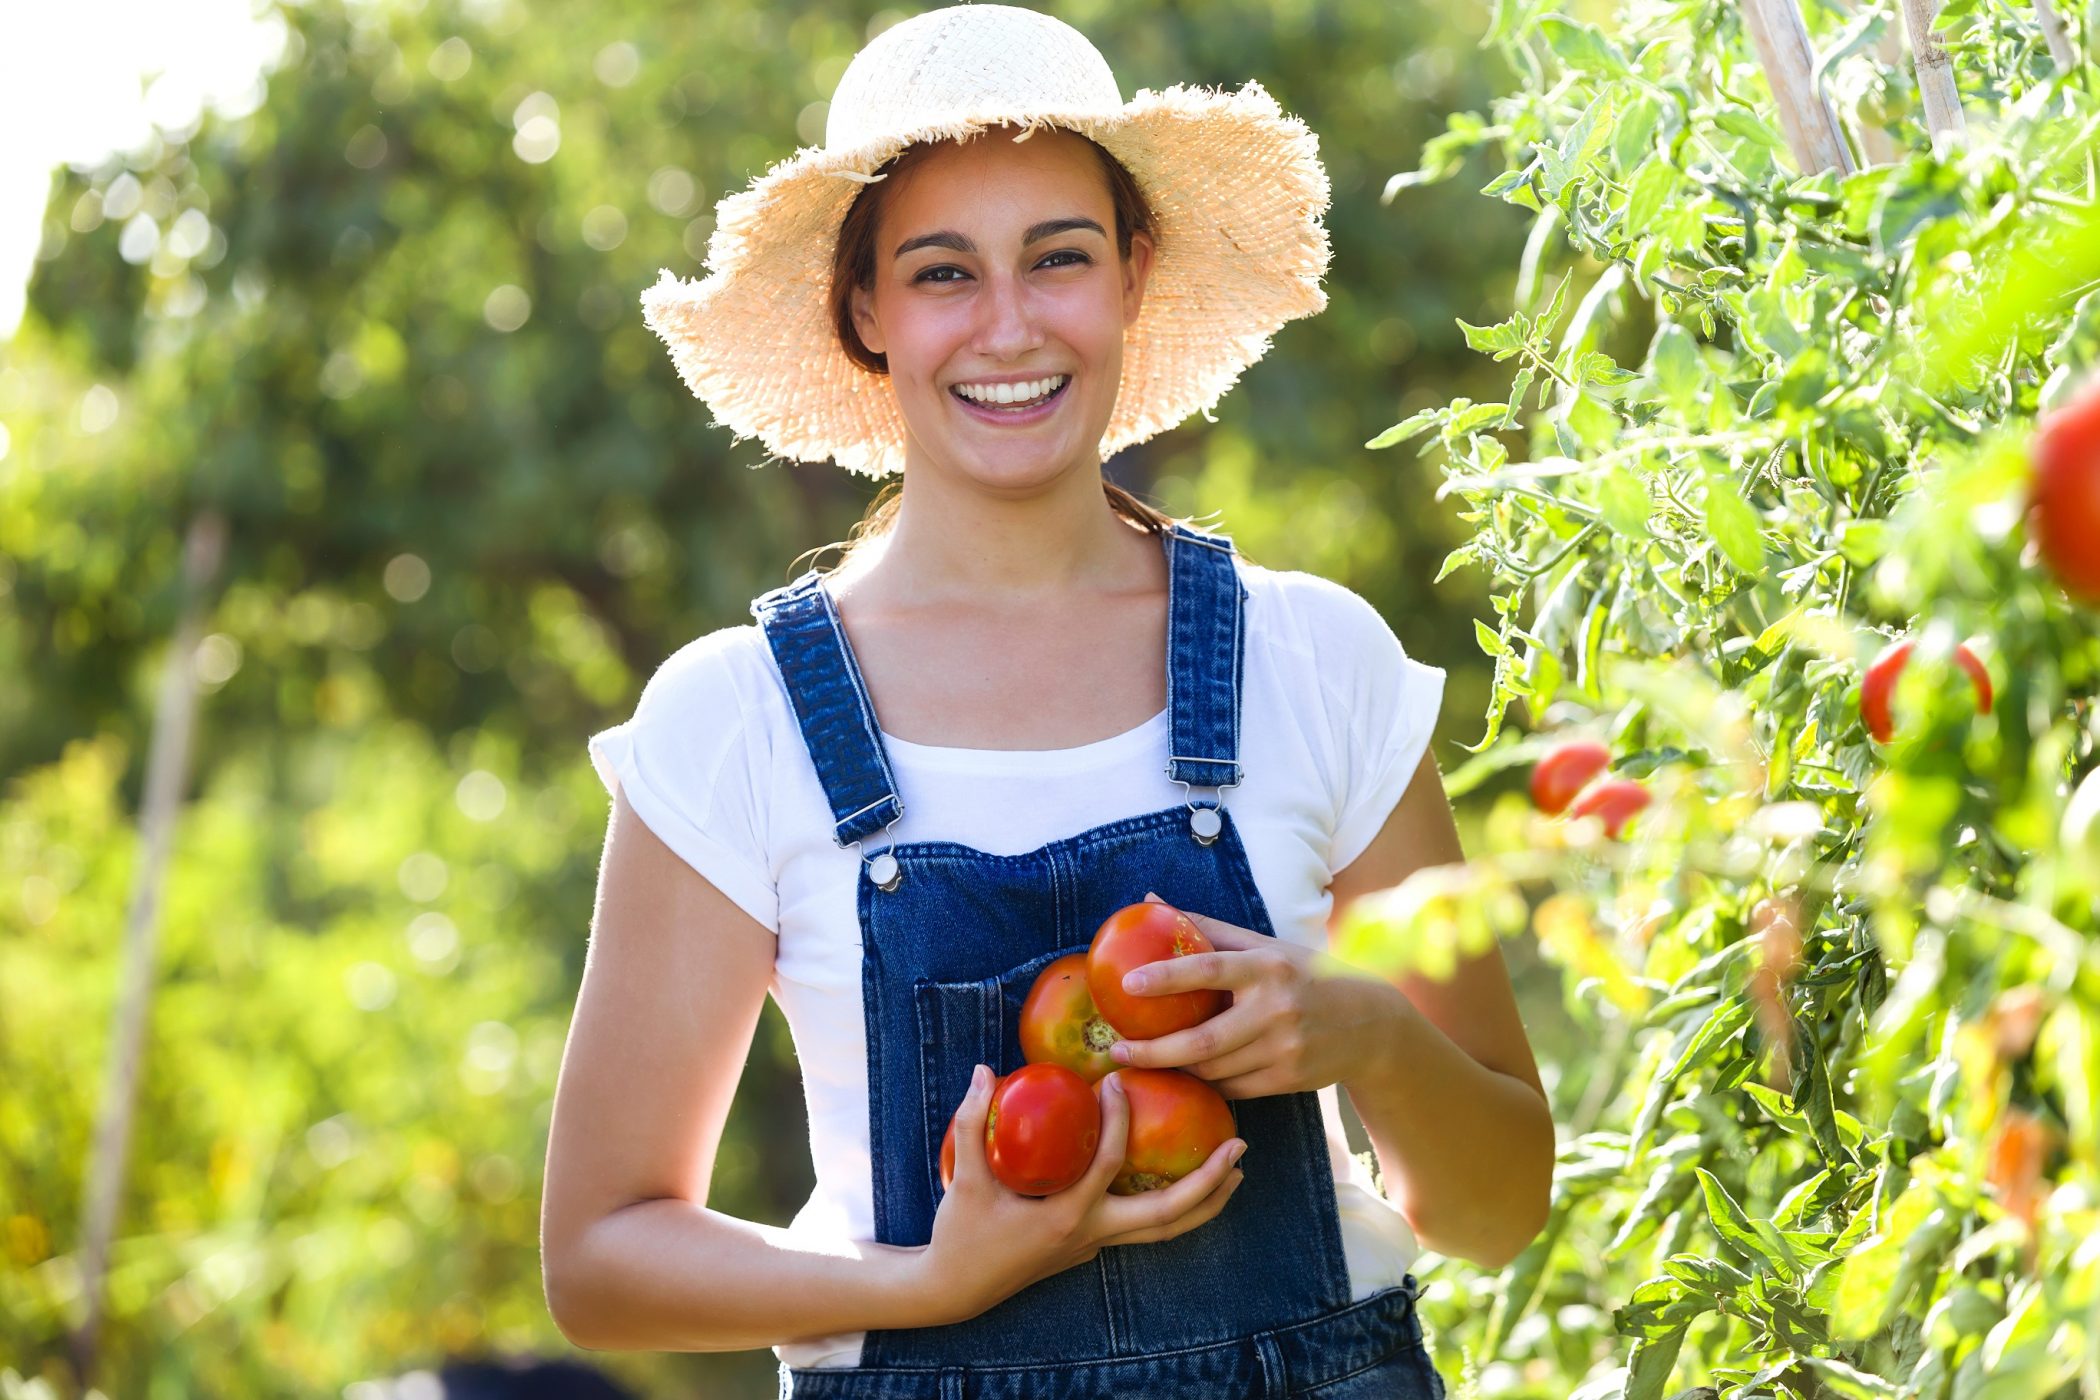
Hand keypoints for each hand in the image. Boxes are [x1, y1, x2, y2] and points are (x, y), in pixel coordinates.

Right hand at [915, 1063, 1245, 1324]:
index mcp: (1066, 1215)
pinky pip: (1146, 1229)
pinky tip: (1187, 1182)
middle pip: (1167, 1214)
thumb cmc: (961, 1232)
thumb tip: (984, 1070)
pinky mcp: (1092, 1247)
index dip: (1117, 1119)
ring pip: (1165, 1231)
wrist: (956, 1288)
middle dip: (1208, 1182)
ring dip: (1205, 1202)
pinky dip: (1175, 1208)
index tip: (1118, 1082)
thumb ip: (971, 1121)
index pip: (1109, 1163)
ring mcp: (1095, 1246)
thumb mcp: (966, 1176)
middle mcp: (1091, 1234)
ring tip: (1235, 1170)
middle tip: (1238, 1146)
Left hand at [1105, 892, 1406, 1099]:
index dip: (1166, 977)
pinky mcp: (1288, 1080)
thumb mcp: (1264, 946)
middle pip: (1202, 1041)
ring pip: (1213, 1069)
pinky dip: (1205, 1082)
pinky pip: (1232, 1088)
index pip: (1209, 968)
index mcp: (1266, 966)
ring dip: (1175, 1069)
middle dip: (1153, 1051)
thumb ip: (1207, 927)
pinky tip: (1184, 1076)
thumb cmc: (1303, 975)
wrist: (1372, 1025)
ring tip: (1141, 1061)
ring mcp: (1284, 1049)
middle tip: (1115, 1050)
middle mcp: (1276, 1009)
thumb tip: (1149, 900)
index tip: (1127, 984)